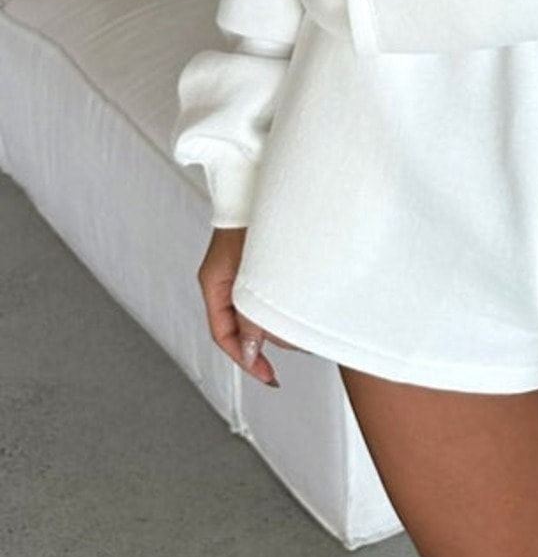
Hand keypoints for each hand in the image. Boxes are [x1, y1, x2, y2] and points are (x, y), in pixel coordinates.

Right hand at [197, 227, 306, 388]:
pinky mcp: (257, 263)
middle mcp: (224, 280)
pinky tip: (299, 306)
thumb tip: (250, 349)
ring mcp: (239, 271)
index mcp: (214, 283)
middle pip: (242, 326)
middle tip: (296, 347)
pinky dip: (280, 305)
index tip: (267, 375)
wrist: (257, 181)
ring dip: (277, 321)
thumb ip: (248, 312)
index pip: (223, 334)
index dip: (245, 359)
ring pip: (256, 310)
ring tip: (304, 327)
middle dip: (268, 341)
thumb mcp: (248, 272)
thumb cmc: (253, 215)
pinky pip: (265, 294)